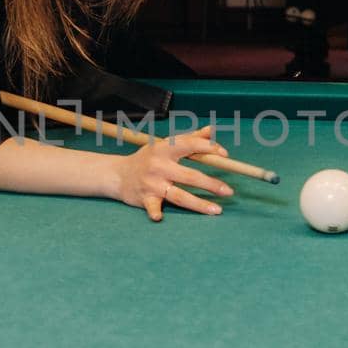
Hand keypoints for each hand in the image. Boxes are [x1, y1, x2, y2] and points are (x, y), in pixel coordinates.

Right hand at [113, 124, 233, 221]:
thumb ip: (190, 138)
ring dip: (199, 204)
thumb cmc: (148, 158)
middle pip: (190, 176)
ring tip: (217, 210)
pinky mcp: (145, 198)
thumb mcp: (165, 145)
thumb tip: (212, 130)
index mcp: (165, 148)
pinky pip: (152, 207)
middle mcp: (159, 165)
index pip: (190, 146)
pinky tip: (160, 217)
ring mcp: (152, 183)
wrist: (119, 174)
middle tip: (228, 191)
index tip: (225, 155)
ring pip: (179, 195)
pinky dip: (154, 212)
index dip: (209, 148)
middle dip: (211, 184)